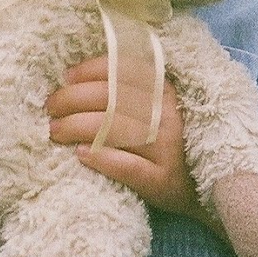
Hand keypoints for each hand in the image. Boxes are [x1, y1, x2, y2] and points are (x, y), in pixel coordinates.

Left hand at [46, 57, 200, 217]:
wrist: (206, 186)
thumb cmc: (167, 142)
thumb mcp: (157, 108)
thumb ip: (128, 91)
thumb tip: (74, 78)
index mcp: (164, 90)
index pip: (123, 70)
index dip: (90, 71)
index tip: (66, 78)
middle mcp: (166, 114)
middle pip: (112, 98)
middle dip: (72, 100)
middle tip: (51, 110)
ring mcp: (166, 147)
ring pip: (114, 129)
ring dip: (77, 127)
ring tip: (55, 131)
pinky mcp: (162, 179)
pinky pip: (127, 166)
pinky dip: (101, 158)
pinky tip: (81, 155)